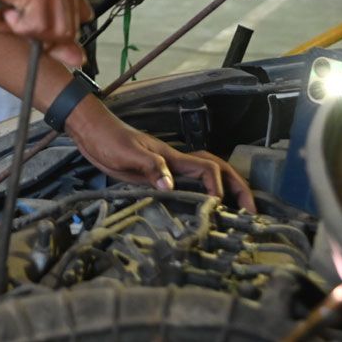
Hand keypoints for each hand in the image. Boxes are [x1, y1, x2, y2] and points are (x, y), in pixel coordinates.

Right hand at [0, 0, 91, 66]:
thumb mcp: (25, 25)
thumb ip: (54, 39)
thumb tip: (79, 60)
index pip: (81, 20)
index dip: (53, 31)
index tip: (27, 19)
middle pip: (69, 29)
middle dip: (39, 33)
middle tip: (13, 14)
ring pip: (56, 30)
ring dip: (27, 30)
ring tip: (8, 11)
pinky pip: (39, 26)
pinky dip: (18, 27)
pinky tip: (4, 9)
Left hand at [68, 102, 255, 211]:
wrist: (90, 130)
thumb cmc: (108, 138)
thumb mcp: (127, 153)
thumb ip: (150, 167)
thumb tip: (171, 186)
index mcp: (171, 157)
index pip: (207, 170)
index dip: (219, 187)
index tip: (220, 206)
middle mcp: (174, 161)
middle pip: (216, 169)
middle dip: (237, 186)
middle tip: (251, 210)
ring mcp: (166, 166)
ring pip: (205, 175)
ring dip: (224, 189)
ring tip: (236, 211)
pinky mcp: (155, 174)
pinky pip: (186, 184)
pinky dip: (200, 194)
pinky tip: (199, 208)